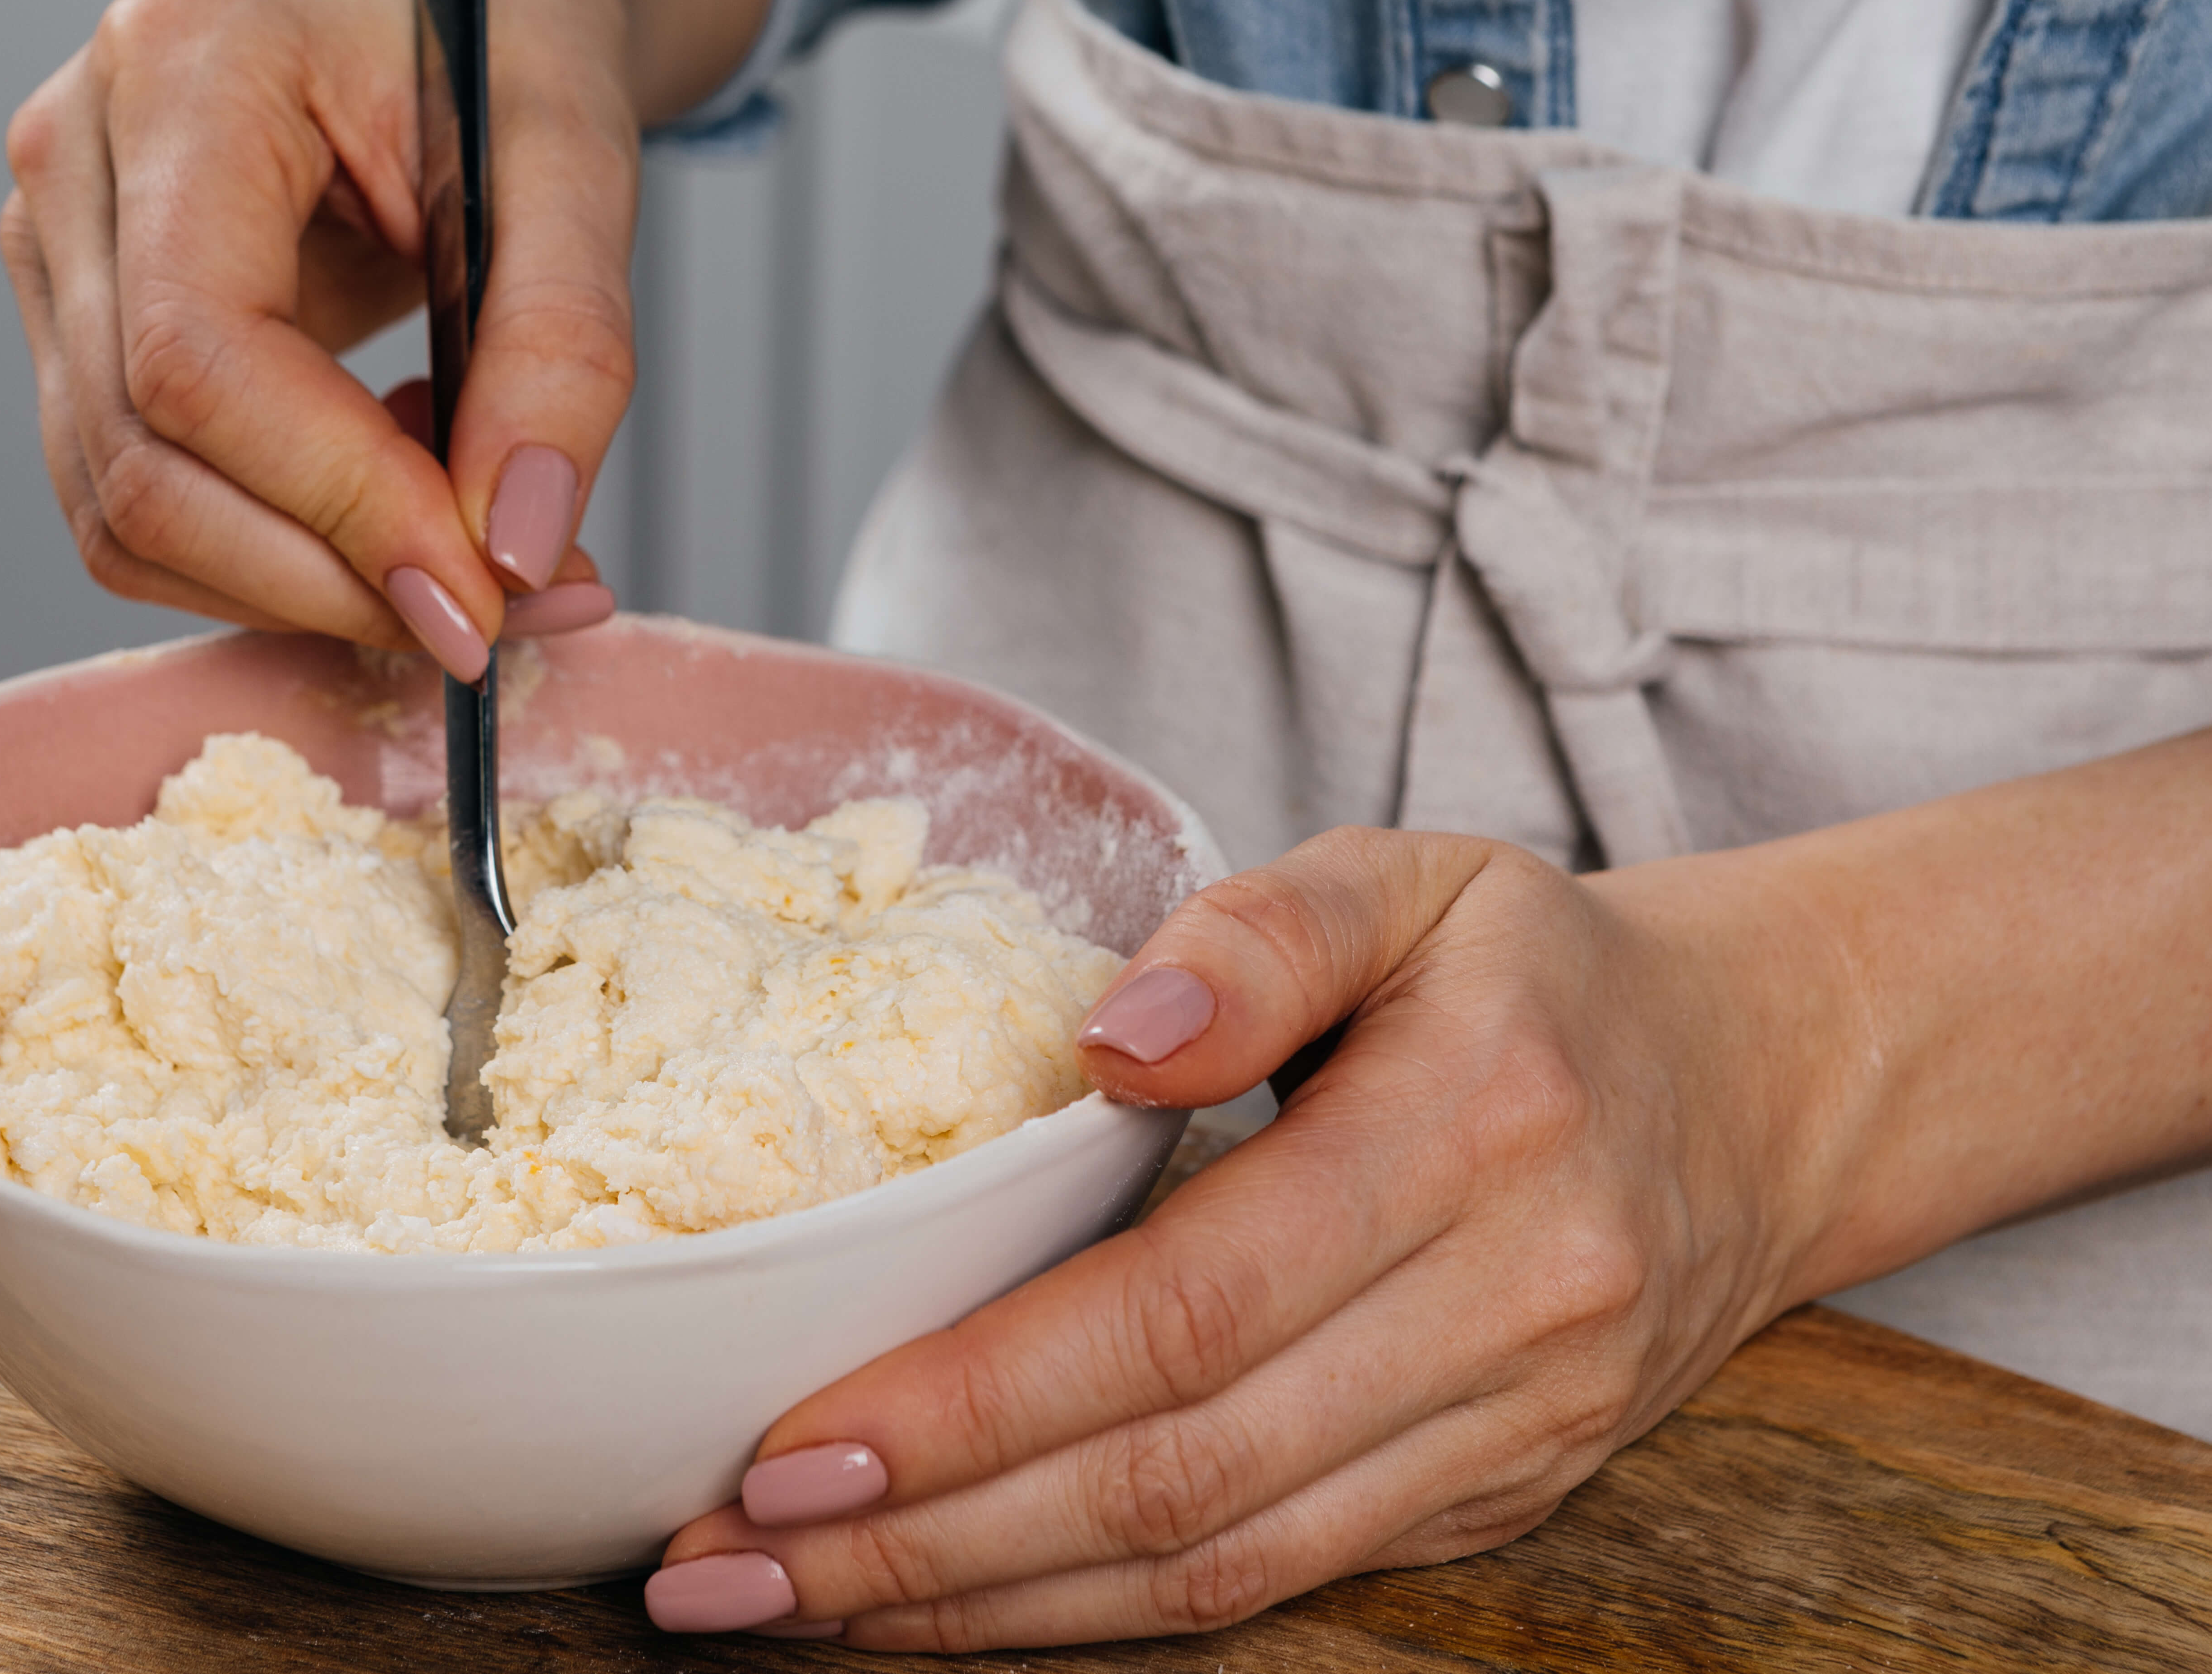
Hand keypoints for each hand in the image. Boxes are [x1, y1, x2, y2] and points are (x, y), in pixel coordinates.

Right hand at [0, 0, 772, 672]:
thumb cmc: (503, 38)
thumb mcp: (579, 161)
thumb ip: (562, 351)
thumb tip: (517, 549)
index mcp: (176, 68)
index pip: (200, 357)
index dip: (339, 505)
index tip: (481, 591)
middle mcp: (70, 157)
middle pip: (144, 459)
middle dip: (330, 577)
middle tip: (501, 614)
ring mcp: (52, 249)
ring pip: (125, 513)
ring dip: (304, 586)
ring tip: (465, 549)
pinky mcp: (78, 327)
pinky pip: (141, 506)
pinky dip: (276, 554)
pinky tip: (391, 494)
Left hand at [646, 826, 1858, 1647]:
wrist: (1756, 1092)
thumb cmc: (1543, 971)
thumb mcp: (1416, 876)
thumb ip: (1258, 934)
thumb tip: (1105, 1038)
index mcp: (1473, 1135)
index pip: (1184, 1311)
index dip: (980, 1398)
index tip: (792, 1447)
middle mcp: (1508, 1312)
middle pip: (1178, 1472)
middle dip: (931, 1540)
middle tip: (719, 1562)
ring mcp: (1510, 1433)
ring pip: (1216, 1565)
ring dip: (987, 1603)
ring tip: (789, 1606)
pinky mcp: (1495, 1500)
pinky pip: (1275, 1579)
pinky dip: (1099, 1608)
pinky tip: (956, 1599)